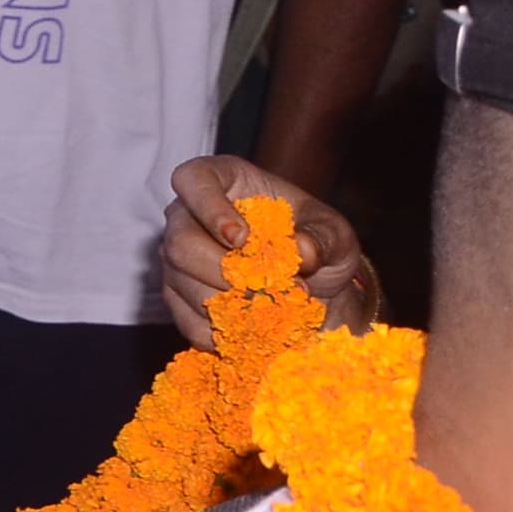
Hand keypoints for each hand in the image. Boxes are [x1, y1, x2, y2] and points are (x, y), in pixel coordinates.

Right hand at [159, 154, 378, 346]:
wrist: (314, 287)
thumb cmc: (317, 244)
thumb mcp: (334, 233)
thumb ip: (323, 237)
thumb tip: (303, 252)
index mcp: (222, 181)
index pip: (193, 180)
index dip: (209, 208)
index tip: (241, 239)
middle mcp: (188, 215)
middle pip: (179, 241)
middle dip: (222, 271)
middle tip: (266, 288)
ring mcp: (177, 258)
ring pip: (180, 282)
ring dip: (228, 304)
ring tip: (272, 310)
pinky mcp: (178, 297)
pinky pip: (187, 319)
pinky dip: (223, 331)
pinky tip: (253, 330)